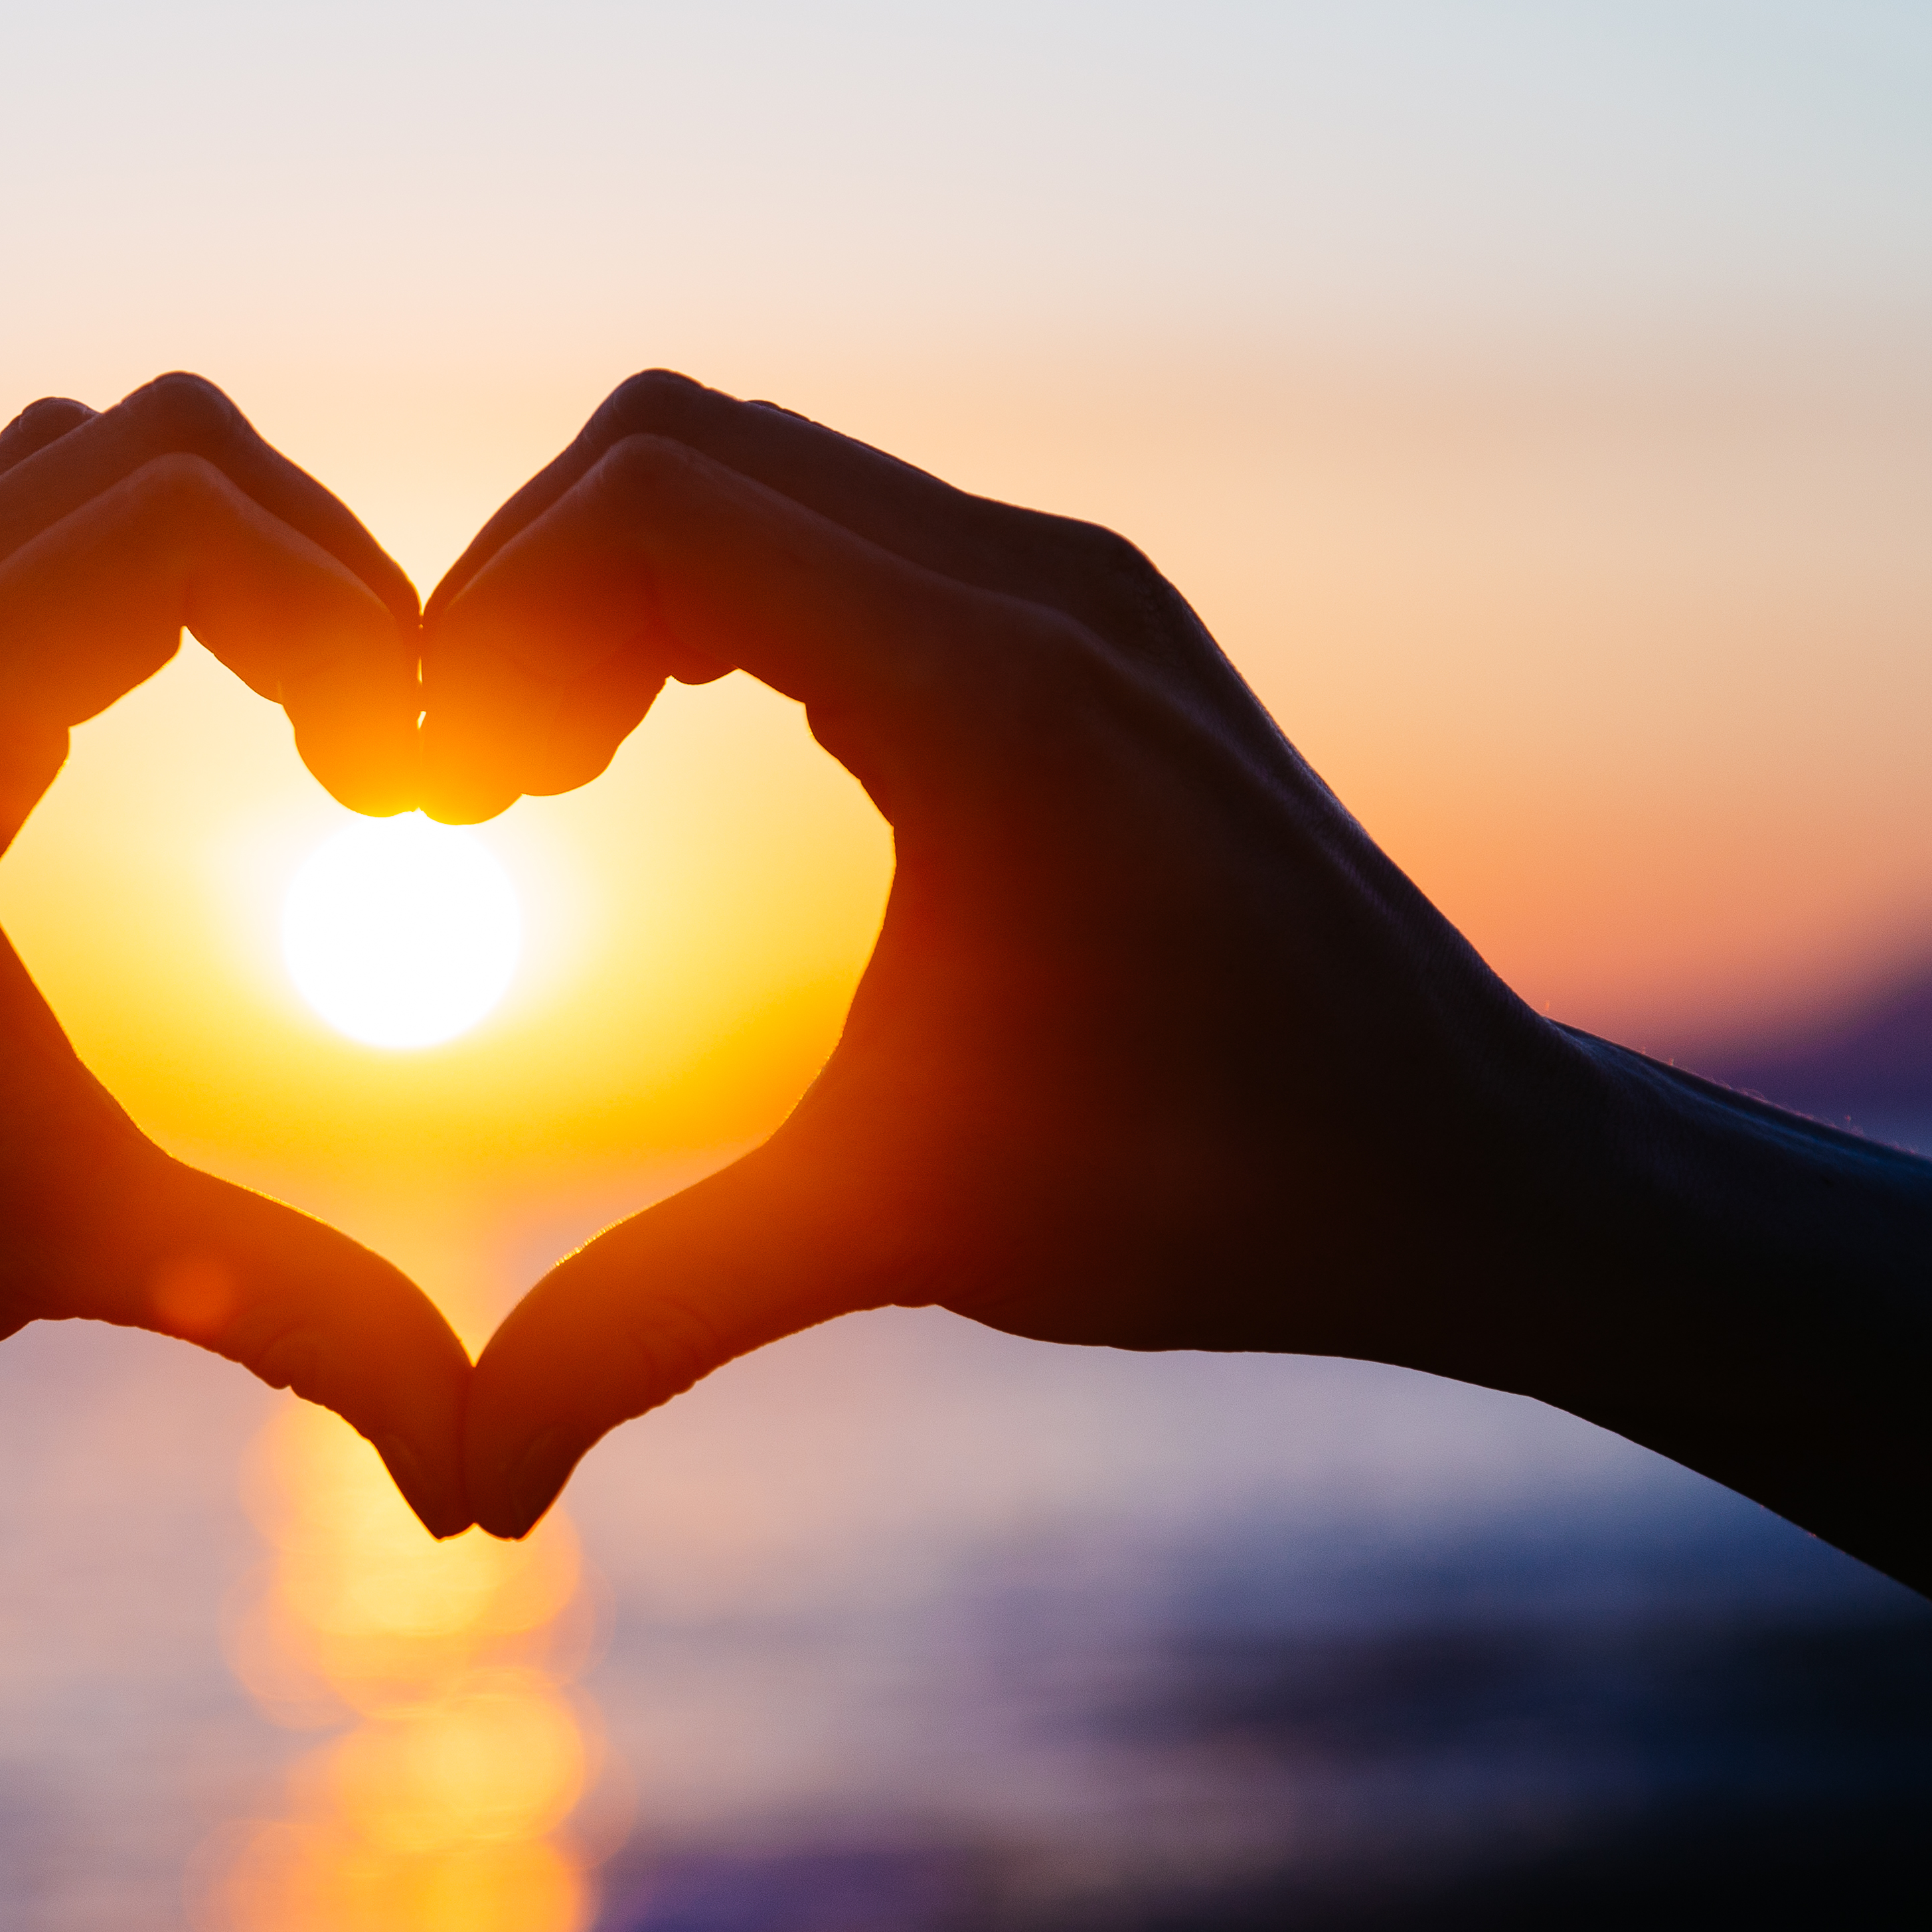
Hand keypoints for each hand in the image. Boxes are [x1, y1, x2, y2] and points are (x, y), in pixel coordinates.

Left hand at [0, 371, 473, 1525]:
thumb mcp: (56, 1250)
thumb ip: (292, 1319)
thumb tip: (481, 1476)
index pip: (176, 522)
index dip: (351, 615)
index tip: (405, 791)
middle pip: (148, 442)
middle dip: (321, 561)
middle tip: (386, 755)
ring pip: (70, 466)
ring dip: (232, 555)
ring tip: (319, 731)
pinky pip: (9, 538)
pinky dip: (141, 582)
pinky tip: (204, 737)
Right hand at [419, 371, 1597, 1535]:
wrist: (1486, 1169)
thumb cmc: (1227, 1200)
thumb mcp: (904, 1233)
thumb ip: (655, 1321)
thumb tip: (465, 1489)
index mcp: (993, 696)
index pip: (654, 505)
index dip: (485, 626)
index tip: (444, 814)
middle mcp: (1040, 585)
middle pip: (672, 442)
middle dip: (519, 595)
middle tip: (475, 802)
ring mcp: (1074, 581)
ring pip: (750, 464)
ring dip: (609, 590)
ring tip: (552, 779)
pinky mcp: (1088, 614)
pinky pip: (835, 520)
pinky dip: (710, 595)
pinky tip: (671, 749)